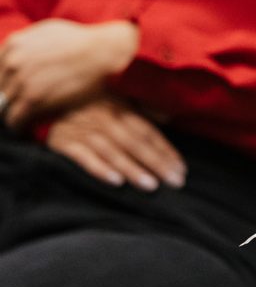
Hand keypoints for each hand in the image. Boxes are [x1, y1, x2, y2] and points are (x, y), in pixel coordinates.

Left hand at [0, 19, 138, 127]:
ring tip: (27, 121)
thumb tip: (16, 54)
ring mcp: (21, 81)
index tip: (16, 95)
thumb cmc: (84, 43)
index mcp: (14, 45)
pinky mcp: (34, 99)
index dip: (7, 85)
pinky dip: (20, 128)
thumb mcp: (48, 31)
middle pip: (0, 90)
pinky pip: (14, 120)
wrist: (105, 52)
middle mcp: (13, 62)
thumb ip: (26, 43)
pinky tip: (29, 131)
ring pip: (4, 107)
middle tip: (24, 108)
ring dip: (15, 114)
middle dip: (10, 100)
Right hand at [46, 98, 185, 191]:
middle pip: (135, 143)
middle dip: (157, 163)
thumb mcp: (115, 100)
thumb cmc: (87, 105)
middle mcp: (104, 118)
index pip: (148, 132)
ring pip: (113, 151)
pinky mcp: (63, 142)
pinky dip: (99, 169)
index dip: (166, 151)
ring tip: (151, 186)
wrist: (43, 103)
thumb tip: (170, 115)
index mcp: (120, 108)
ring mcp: (83, 130)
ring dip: (133, 169)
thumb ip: (141, 110)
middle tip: (175, 182)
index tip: (181, 170)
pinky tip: (116, 182)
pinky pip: (83, 157)